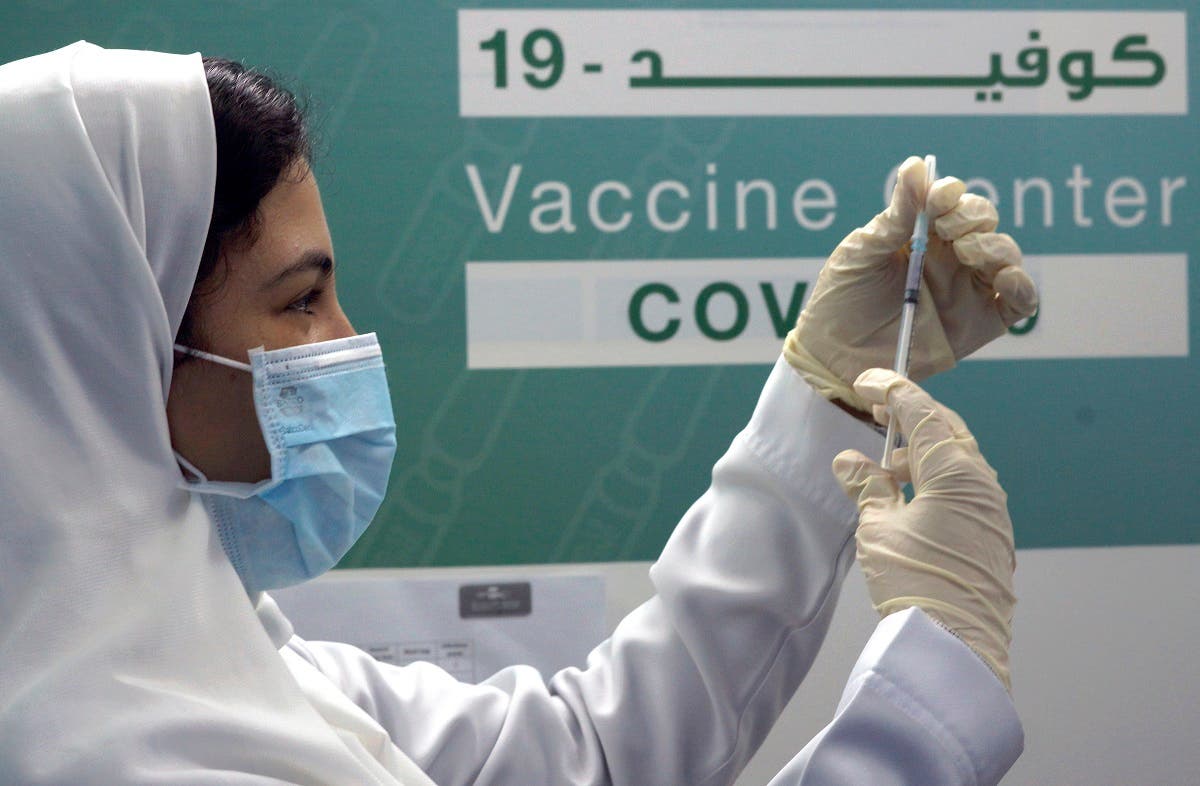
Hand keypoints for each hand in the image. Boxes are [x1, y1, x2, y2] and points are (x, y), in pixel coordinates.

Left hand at [784, 156, 1037, 412]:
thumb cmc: (841, 299)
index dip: (950, 194)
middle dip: (972, 217)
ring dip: (995, 246)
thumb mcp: (861, 252)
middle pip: (983, 221)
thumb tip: (916, 165)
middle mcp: (949, 256)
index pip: (951, 200)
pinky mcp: (980, 322)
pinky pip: (1018, 301)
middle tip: (948, 230)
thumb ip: (895, 215)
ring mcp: (967, 288)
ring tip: (967, 253)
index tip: (936, 199)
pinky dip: (1021, 286)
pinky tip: (1004, 279)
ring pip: (1005, 254)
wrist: (833, 356)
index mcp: (920, 233)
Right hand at [832, 369, 1015, 690]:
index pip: (921, 411)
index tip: (866, 381)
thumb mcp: (879, 529)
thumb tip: (851, 461)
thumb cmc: (917, 583)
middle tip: (876, 412)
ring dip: (920, 452)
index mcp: (955, 471)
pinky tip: (908, 498)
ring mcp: (991, 509)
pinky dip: (934, 478)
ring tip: (885, 469)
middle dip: (910, 416)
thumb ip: (867, 487)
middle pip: (946, 428)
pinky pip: (963, 486)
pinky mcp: (990, 533)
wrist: (957, 645)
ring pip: (956, 458)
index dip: (891, 390)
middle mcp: (981, 482)